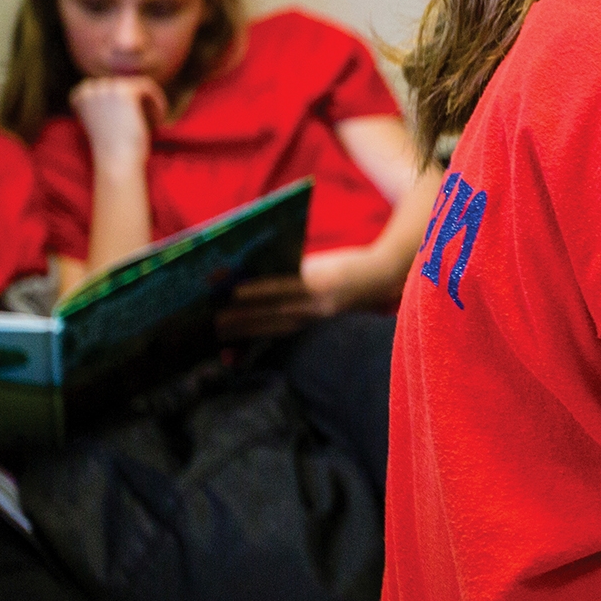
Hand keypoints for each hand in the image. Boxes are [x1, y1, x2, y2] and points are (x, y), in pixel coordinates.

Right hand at [70, 76, 167, 169]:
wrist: (116, 163)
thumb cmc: (113, 150)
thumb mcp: (103, 122)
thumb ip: (108, 104)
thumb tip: (128, 87)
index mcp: (79, 96)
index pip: (106, 86)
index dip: (123, 101)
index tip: (131, 118)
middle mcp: (90, 89)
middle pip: (123, 84)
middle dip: (137, 102)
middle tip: (146, 122)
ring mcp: (105, 88)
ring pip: (137, 84)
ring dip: (148, 102)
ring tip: (153, 122)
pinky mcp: (124, 91)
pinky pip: (149, 86)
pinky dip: (158, 102)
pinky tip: (158, 120)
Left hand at [216, 265, 351, 339]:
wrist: (383, 278)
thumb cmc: (347, 263)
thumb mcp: (321, 261)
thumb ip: (294, 270)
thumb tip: (257, 277)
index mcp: (319, 281)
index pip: (282, 286)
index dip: (256, 290)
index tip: (232, 292)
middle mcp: (320, 303)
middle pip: (275, 312)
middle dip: (244, 317)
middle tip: (216, 321)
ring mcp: (321, 317)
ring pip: (279, 327)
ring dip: (250, 331)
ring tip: (225, 334)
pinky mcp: (321, 325)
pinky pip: (289, 332)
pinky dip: (267, 335)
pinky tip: (250, 340)